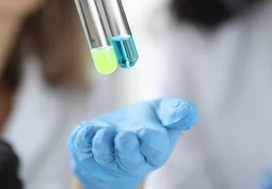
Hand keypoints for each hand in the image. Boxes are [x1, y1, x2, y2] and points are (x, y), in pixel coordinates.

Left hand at [69, 98, 198, 188]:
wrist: (115, 137)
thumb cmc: (143, 124)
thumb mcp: (162, 113)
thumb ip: (177, 111)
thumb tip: (189, 114)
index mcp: (154, 150)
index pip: (155, 151)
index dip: (152, 142)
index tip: (148, 131)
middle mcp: (130, 159)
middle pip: (130, 160)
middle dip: (127, 148)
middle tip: (125, 135)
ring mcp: (106, 159)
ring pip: (104, 155)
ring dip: (103, 142)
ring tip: (105, 130)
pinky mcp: (85, 153)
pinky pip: (82, 148)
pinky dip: (84, 138)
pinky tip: (89, 129)